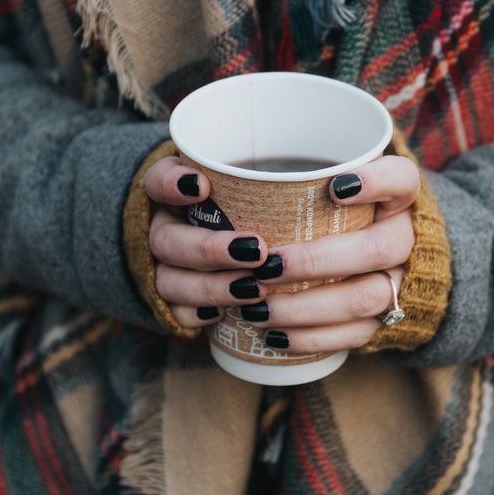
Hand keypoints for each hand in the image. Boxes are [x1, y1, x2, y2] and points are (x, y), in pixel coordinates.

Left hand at [143, 154, 419, 353]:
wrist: (382, 254)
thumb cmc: (331, 209)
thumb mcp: (319, 179)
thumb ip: (278, 170)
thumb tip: (192, 183)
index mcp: (398, 194)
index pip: (402, 179)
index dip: (376, 181)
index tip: (334, 187)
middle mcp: (408, 236)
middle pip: (378, 248)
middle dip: (318, 260)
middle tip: (265, 265)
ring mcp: (401, 281)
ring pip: (367, 298)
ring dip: (307, 306)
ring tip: (256, 307)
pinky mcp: (386, 319)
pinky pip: (356, 336)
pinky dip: (312, 339)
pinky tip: (273, 337)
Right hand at [144, 156, 271, 326]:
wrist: (215, 235)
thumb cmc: (244, 202)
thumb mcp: (253, 183)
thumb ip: (277, 179)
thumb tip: (336, 189)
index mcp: (174, 191)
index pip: (157, 180)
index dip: (172, 184)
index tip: (201, 186)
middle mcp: (162, 227)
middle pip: (166, 240)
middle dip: (209, 249)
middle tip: (256, 251)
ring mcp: (164, 265)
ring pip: (169, 281)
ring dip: (211, 287)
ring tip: (254, 288)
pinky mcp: (173, 299)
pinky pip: (174, 312)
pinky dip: (196, 314)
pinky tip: (222, 315)